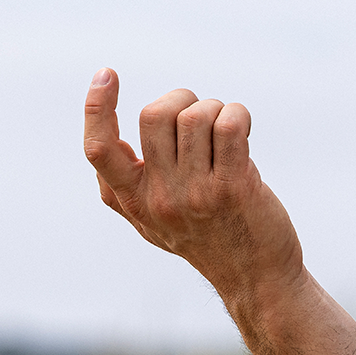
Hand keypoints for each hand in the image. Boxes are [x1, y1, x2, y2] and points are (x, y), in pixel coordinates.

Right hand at [83, 68, 303, 311]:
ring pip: (195, 116)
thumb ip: (126, 190)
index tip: (107, 74)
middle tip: (201, 113)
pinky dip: (237, 114)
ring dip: (216, 108)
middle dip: (181, 99)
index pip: (99, 150)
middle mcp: (161, 198)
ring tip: (228, 128)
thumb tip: (109, 141)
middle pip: (154, 116)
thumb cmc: (209, 243)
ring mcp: (197, 193)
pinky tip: (244, 127)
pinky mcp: (234, 188)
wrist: (258, 280)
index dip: (96, 107)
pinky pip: (229, 126)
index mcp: (135, 202)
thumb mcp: (154, 226)